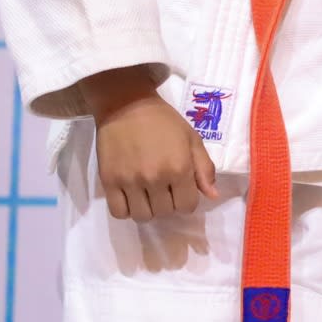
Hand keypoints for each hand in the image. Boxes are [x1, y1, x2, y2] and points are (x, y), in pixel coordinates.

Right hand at [84, 65, 218, 221]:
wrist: (126, 105)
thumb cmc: (164, 121)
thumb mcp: (192, 139)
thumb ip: (204, 168)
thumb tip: (213, 195)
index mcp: (179, 168)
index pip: (187, 206)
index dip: (187, 200)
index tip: (181, 190)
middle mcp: (155, 178)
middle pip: (165, 212)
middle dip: (168, 204)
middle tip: (164, 189)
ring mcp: (130, 181)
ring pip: (142, 216)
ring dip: (148, 209)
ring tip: (148, 194)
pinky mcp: (108, 182)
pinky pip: (118, 212)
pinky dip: (126, 210)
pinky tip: (130, 197)